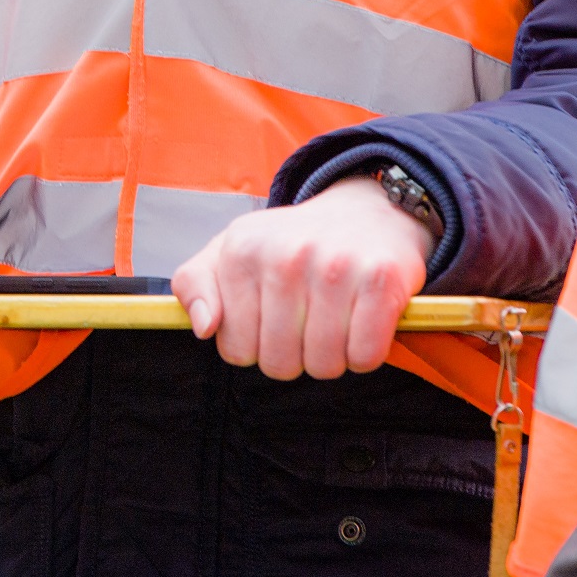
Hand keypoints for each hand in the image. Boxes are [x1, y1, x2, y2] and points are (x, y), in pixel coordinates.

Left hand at [169, 175, 437, 380]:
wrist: (369, 211)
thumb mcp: (230, 250)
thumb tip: (203, 328)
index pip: (235, 349)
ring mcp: (335, 266)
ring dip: (331, 357)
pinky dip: (364, 353)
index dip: (255, 347)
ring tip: (334, 322)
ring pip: (323, 365)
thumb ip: (195, 284)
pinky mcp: (381, 279)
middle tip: (306, 325)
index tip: (270, 322)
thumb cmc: (292, 244)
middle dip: (293, 357)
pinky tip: (361, 323)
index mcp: (242, 251)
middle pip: (279, 363)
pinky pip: (364, 356)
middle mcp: (286, 256)